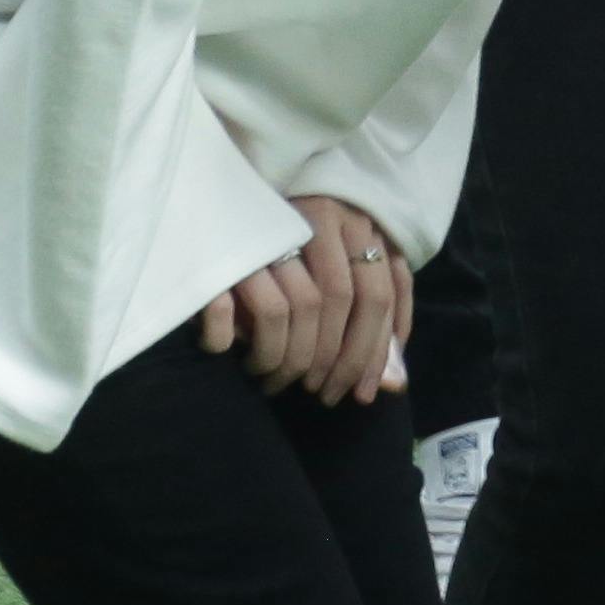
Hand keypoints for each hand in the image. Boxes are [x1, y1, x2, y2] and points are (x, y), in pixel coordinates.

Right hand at [195, 194, 409, 408]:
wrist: (209, 211)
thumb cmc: (281, 257)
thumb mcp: (333, 277)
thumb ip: (366, 320)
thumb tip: (394, 383)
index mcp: (353, 225)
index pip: (383, 292)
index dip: (376, 349)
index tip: (364, 391)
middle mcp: (321, 219)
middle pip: (344, 298)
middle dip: (342, 358)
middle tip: (324, 394)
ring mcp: (273, 232)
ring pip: (301, 305)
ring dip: (294, 356)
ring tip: (279, 380)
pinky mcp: (225, 249)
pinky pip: (245, 306)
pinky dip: (244, 340)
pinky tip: (240, 356)